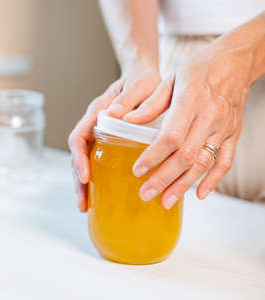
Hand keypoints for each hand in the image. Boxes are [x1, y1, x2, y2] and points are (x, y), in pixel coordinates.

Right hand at [69, 63, 160, 211]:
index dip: (79, 158)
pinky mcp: (107, 141)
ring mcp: (98, 134)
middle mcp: (93, 125)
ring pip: (84, 161)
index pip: (79, 137)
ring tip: (85, 206)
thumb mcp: (140, 84)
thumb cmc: (143, 79)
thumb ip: (129, 97)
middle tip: (82, 203)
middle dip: (78, 180)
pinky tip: (100, 195)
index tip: (86, 176)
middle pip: (77, 155)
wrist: (144, 73)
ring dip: (82, 184)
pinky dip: (94, 179)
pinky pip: (95, 161)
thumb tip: (113, 114)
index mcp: (96, 112)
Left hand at [124, 42, 252, 208]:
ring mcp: (224, 128)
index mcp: (190, 101)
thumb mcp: (171, 79)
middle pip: (186, 156)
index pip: (170, 136)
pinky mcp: (233, 134)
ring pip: (204, 163)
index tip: (137, 171)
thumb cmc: (200, 68)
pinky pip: (225, 161)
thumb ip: (150, 104)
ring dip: (184, 185)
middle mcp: (209, 117)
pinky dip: (213, 180)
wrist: (235, 61)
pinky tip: (199, 194)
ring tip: (166, 201)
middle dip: (164, 179)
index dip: (153, 156)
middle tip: (146, 194)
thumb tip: (125, 120)